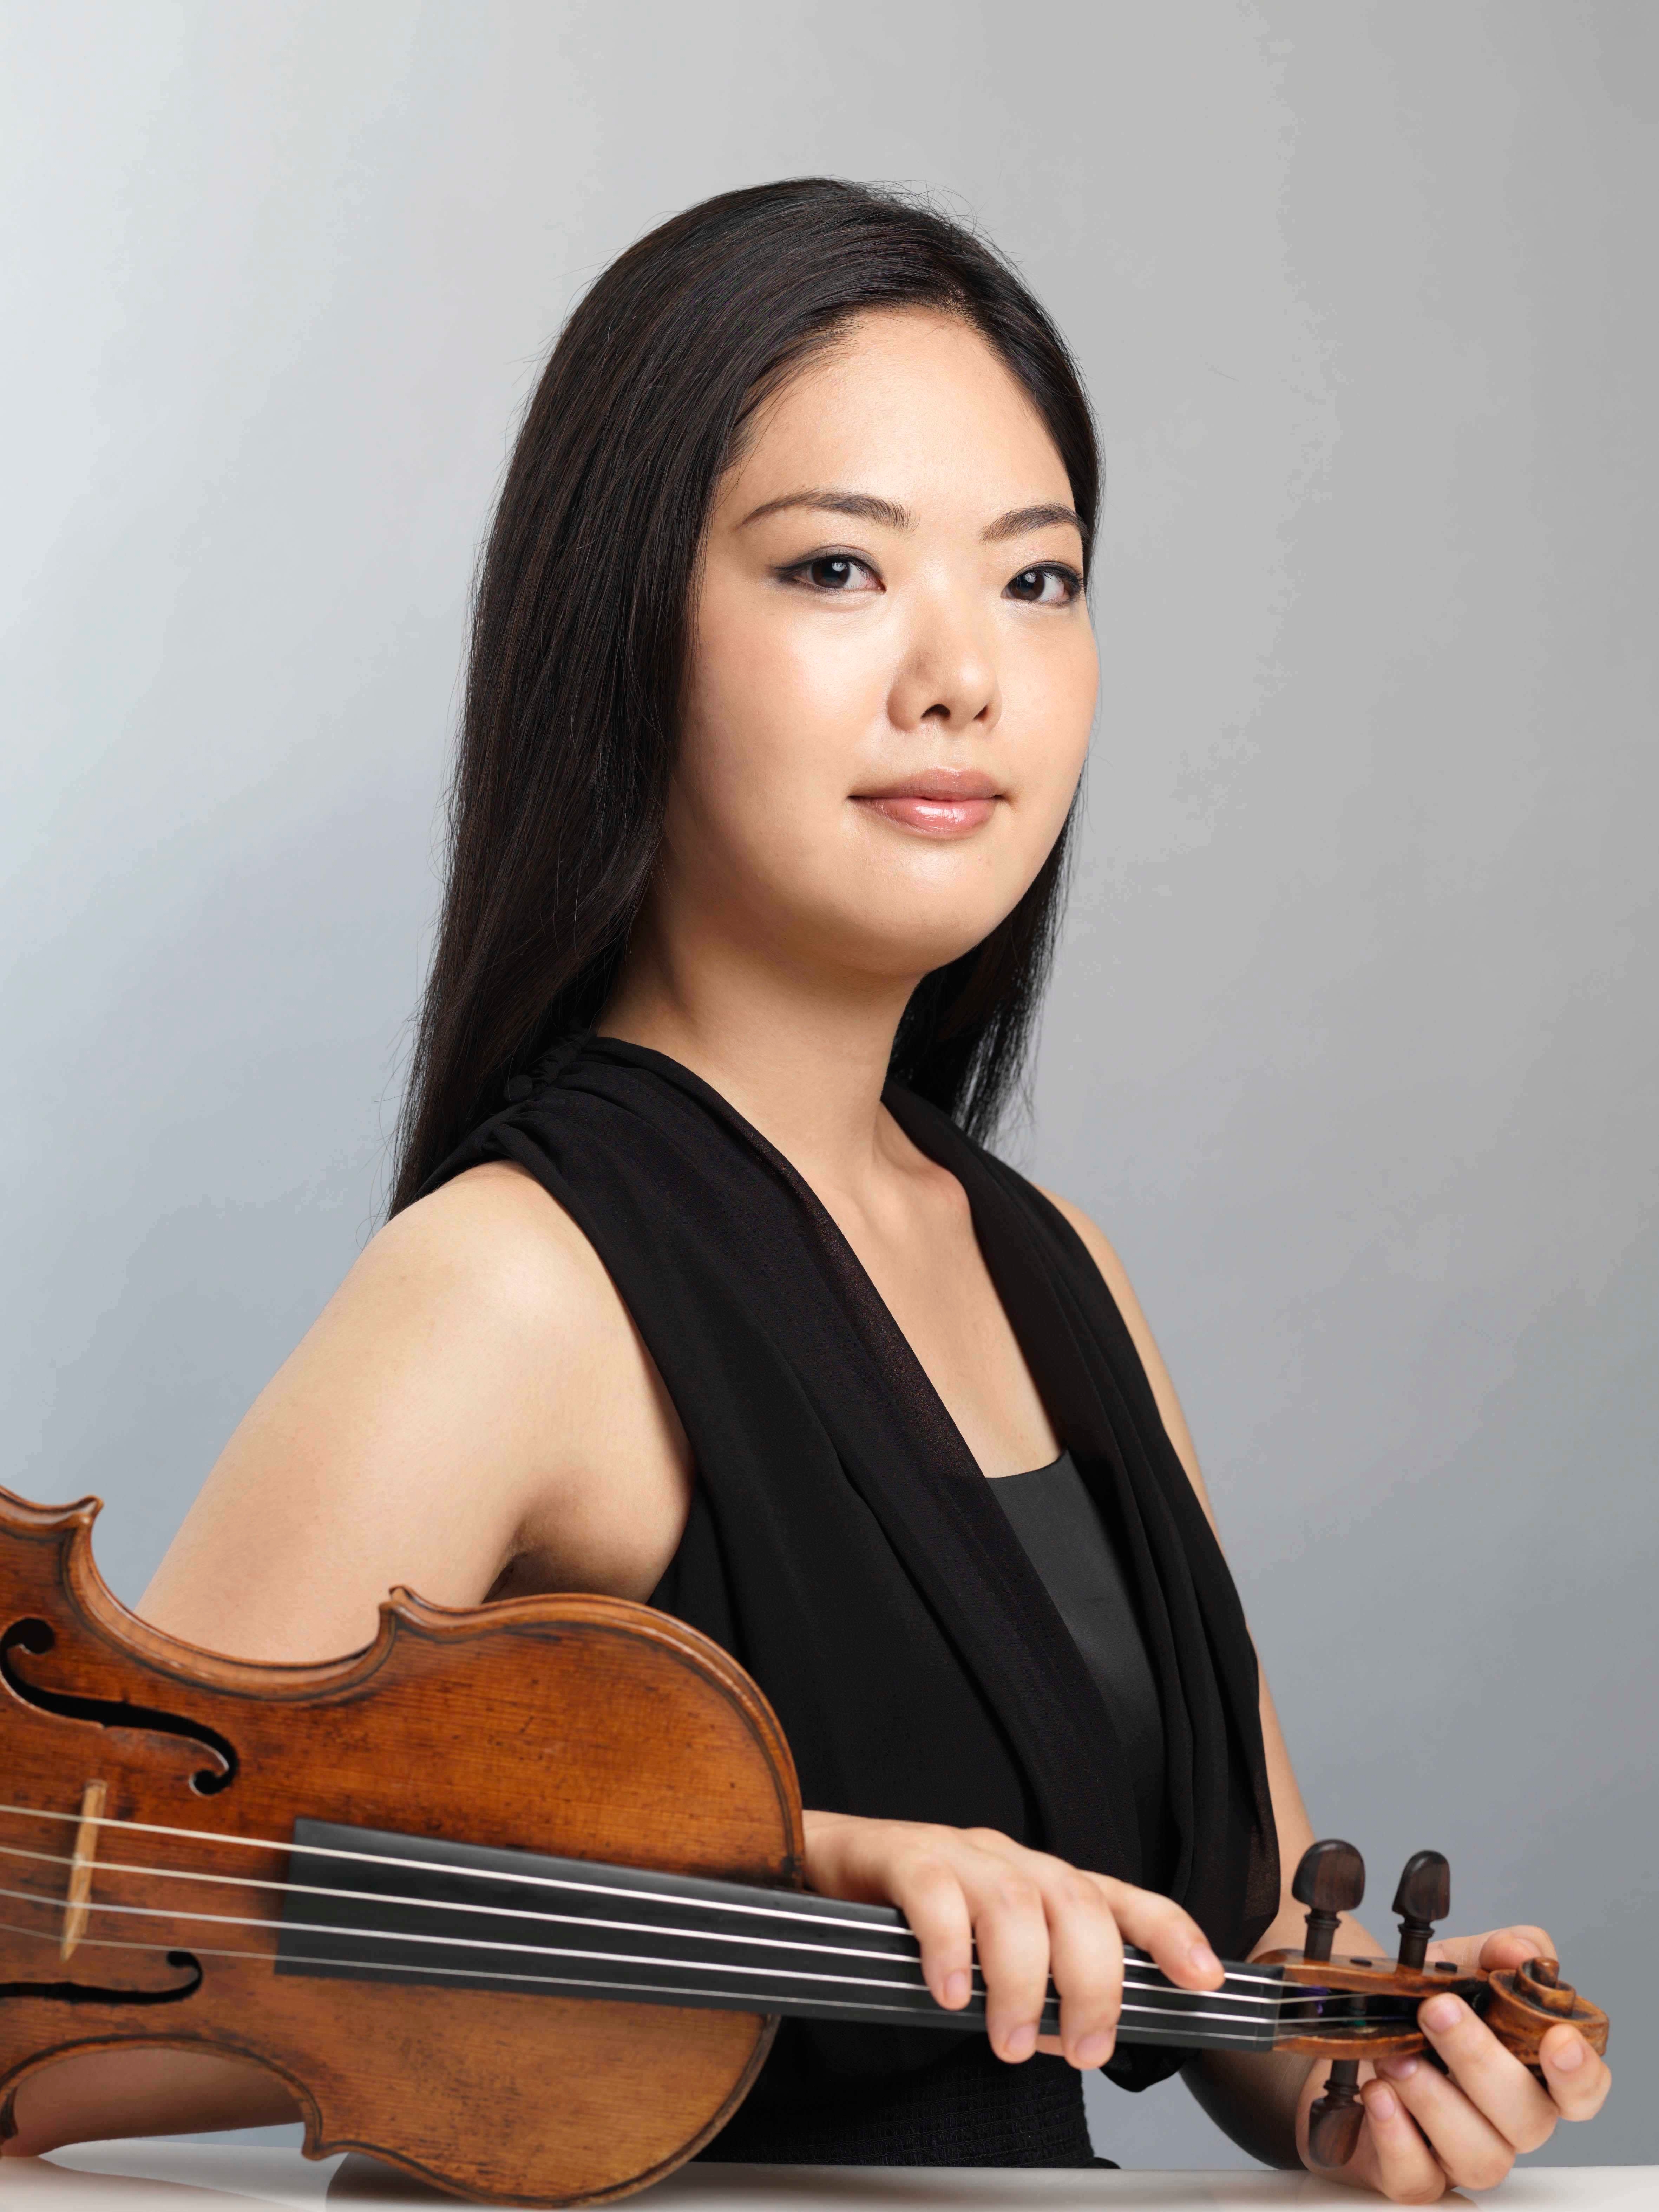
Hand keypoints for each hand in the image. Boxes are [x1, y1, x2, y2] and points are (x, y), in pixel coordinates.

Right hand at [801, 1808, 1222, 2070]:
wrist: (825, 1868)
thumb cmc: (915, 1922)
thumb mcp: (989, 1962)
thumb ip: (1035, 1997)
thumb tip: (1069, 2037)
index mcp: (1039, 1883)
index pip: (1118, 1898)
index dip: (1169, 1931)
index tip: (1205, 1977)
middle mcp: (1008, 1860)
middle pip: (1075, 1902)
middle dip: (1093, 1982)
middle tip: (1084, 2049)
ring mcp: (956, 1853)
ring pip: (1013, 1902)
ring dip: (1021, 1982)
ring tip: (1008, 2042)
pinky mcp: (900, 1855)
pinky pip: (935, 1894)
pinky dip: (950, 1948)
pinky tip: (947, 1994)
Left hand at [1302, 1925, 1610, 2198]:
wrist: (1350, 2042)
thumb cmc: (1419, 2012)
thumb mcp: (1454, 1964)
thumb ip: (1496, 1951)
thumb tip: (1523, 1953)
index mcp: (1528, 2073)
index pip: (1581, 2091)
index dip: (1581, 2074)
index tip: (1558, 2040)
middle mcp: (1505, 2123)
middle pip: (1528, 2120)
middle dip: (1482, 2061)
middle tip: (1436, 2011)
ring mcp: (1461, 2155)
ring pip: (1480, 2156)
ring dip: (1434, 2099)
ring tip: (1394, 2055)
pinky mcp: (1413, 2177)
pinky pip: (1418, 2178)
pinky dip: (1396, 2135)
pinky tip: (1377, 2095)